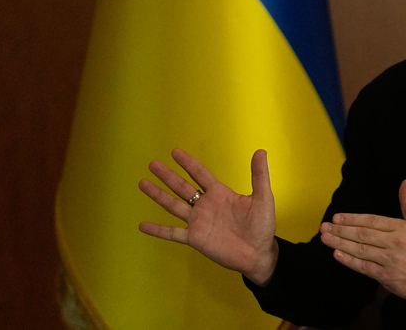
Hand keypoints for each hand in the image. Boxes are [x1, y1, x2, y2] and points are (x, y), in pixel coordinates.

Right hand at [138, 148, 278, 285]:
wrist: (259, 253)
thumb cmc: (263, 225)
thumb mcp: (263, 197)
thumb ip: (259, 175)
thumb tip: (261, 151)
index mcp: (220, 193)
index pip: (200, 174)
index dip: (188, 163)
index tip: (175, 152)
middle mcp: (206, 205)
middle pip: (182, 187)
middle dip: (167, 175)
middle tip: (152, 164)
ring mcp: (198, 222)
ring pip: (173, 205)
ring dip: (158, 195)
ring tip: (142, 183)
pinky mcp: (195, 239)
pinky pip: (173, 233)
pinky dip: (158, 229)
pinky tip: (142, 225)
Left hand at [319, 179, 405, 304]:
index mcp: (402, 228)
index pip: (372, 221)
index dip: (353, 219)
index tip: (337, 217)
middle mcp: (396, 243)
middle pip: (364, 234)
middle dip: (341, 230)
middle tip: (325, 227)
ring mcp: (391, 261)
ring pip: (361, 250)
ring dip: (340, 244)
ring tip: (325, 239)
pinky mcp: (387, 277)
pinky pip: (365, 268)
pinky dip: (350, 261)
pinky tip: (337, 254)